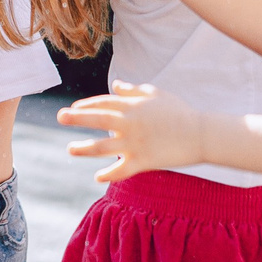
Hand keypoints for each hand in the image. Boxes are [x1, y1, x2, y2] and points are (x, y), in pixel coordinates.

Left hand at [58, 81, 206, 182]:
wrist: (201, 135)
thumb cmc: (179, 112)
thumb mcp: (156, 94)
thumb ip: (133, 90)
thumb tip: (115, 85)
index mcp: (131, 106)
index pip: (102, 103)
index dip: (85, 105)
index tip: (73, 109)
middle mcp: (128, 123)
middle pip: (96, 120)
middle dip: (75, 118)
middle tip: (60, 117)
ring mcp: (134, 144)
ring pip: (101, 147)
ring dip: (83, 148)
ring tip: (70, 149)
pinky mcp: (142, 162)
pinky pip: (120, 170)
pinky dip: (107, 174)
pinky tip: (96, 176)